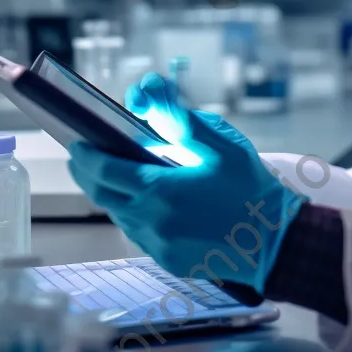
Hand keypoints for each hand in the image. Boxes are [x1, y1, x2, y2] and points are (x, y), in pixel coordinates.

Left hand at [67, 73, 307, 300]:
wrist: (274, 242)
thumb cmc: (250, 188)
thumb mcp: (220, 143)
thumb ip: (180, 117)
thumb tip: (149, 90)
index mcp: (160, 191)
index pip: (105, 171)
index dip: (85, 156)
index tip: (77, 144)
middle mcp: (151, 222)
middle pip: (103, 195)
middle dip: (88, 174)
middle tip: (83, 156)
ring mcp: (158, 246)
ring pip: (120, 215)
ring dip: (112, 194)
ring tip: (118, 174)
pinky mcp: (168, 260)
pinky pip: (140, 233)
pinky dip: (135, 213)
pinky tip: (150, 200)